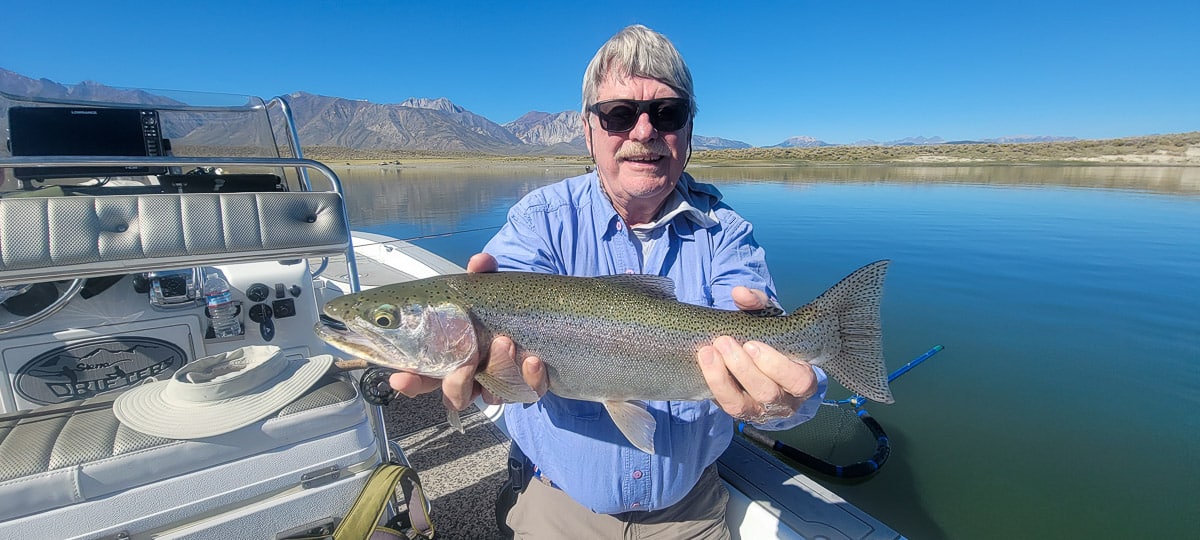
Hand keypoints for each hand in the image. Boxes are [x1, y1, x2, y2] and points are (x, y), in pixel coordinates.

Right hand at [387, 253, 546, 411]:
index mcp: (455, 354)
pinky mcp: (530, 384)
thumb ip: (482, 275)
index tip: (401, 379)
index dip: (411, 382)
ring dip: (497, 370)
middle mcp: (476, 374)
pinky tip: (533, 360)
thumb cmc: (506, 306)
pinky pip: (529, 390)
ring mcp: (503, 381)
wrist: (548, 314)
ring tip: (505, 343)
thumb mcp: (490, 287)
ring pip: (492, 394)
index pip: (424, 376)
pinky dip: (530, 377)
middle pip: (454, 396)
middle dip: (455, 386)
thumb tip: (479, 262)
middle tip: (463, 366)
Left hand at [697, 287, 817, 422]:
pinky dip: (714, 383)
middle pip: (768, 393)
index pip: (798, 381)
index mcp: (803, 378)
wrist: (755, 355)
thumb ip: (758, 303)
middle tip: (724, 342)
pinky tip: (705, 361)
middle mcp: (786, 401)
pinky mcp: (740, 412)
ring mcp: (762, 411)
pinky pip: (726, 405)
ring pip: (743, 405)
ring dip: (723, 378)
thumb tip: (740, 293)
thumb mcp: (769, 318)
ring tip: (708, 351)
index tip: (752, 344)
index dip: (775, 365)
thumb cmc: (769, 338)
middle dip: (744, 368)